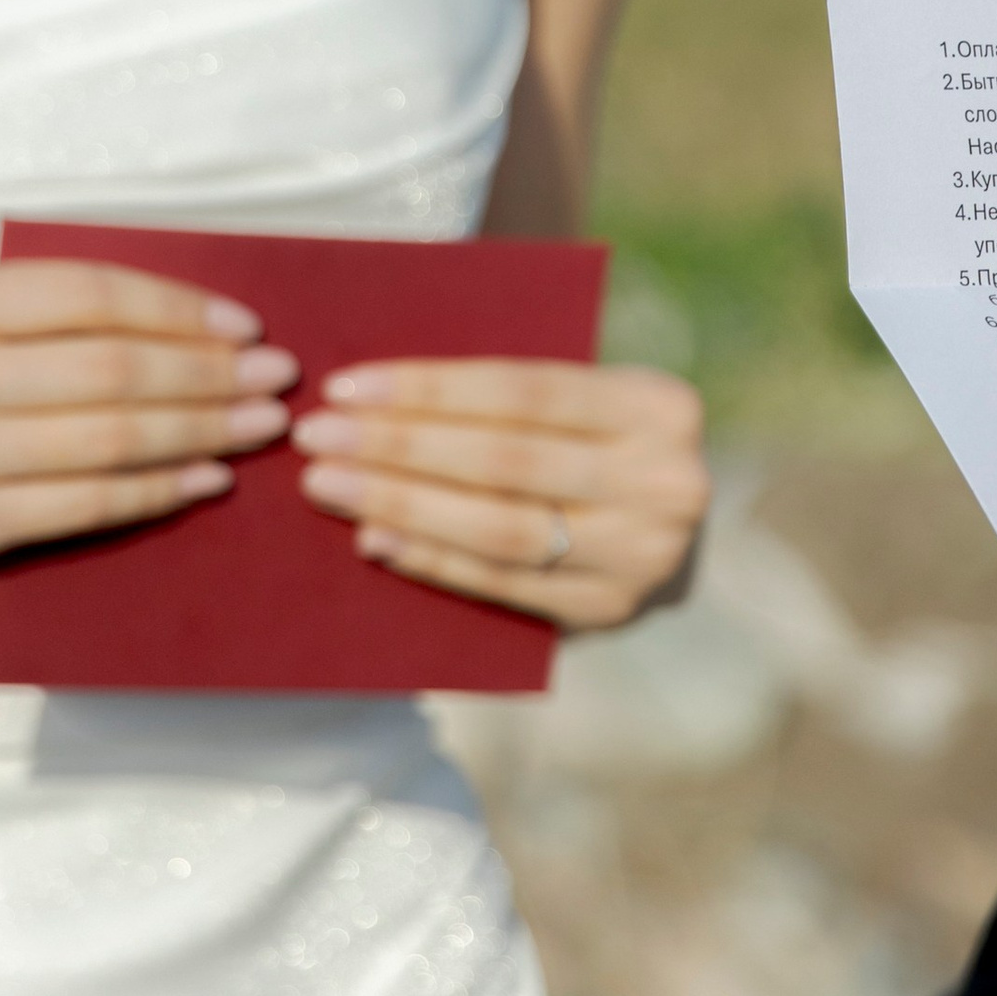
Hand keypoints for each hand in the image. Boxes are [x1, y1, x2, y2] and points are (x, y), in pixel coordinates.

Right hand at [0, 261, 297, 590]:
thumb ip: (15, 313)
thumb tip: (161, 317)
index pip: (86, 293)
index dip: (176, 306)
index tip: (242, 323)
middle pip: (110, 367)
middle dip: (209, 372)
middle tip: (277, 375)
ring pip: (107, 437)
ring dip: (202, 431)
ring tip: (259, 427)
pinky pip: (81, 505)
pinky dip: (155, 492)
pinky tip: (202, 482)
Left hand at [296, 359, 709, 630]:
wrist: (678, 521)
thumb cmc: (605, 437)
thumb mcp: (591, 394)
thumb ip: (511, 392)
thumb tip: (378, 395)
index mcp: (660, 405)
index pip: (524, 389)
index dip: (429, 387)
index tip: (346, 386)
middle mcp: (664, 482)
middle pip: (506, 461)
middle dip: (399, 446)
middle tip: (318, 436)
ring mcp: (641, 555)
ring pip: (501, 530)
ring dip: (403, 506)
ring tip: (329, 485)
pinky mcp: (609, 610)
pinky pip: (503, 586)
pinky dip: (433, 560)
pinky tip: (376, 538)